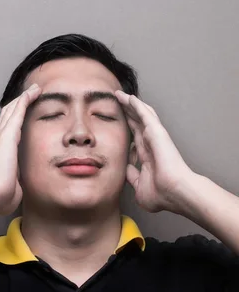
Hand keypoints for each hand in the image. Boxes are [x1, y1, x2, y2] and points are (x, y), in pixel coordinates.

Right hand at [0, 83, 41, 216]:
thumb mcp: (12, 188)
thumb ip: (16, 184)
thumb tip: (18, 188)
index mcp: (1, 154)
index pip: (9, 132)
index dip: (16, 121)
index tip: (25, 114)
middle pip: (8, 116)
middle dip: (19, 104)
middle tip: (30, 94)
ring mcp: (2, 136)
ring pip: (13, 109)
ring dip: (24, 98)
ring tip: (35, 89)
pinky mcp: (8, 133)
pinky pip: (18, 110)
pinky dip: (26, 99)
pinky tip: (34, 91)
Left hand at [115, 90, 194, 213]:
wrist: (174, 193)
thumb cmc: (162, 195)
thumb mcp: (139, 187)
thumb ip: (132, 177)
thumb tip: (125, 170)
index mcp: (147, 157)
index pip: (134, 140)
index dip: (127, 131)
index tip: (118, 125)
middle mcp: (151, 145)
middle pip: (137, 124)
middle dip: (128, 114)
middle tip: (117, 104)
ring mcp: (155, 137)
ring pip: (141, 116)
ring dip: (130, 105)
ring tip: (120, 96)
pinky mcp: (157, 132)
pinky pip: (145, 114)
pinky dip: (137, 105)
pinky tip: (128, 97)